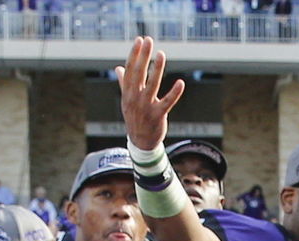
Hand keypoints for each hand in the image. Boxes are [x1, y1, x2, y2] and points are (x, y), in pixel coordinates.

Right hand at [116, 37, 184, 152]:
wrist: (140, 142)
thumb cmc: (135, 118)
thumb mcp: (127, 100)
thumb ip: (124, 83)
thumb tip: (118, 68)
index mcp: (128, 93)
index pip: (130, 70)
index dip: (134, 54)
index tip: (139, 40)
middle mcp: (135, 98)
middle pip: (139, 73)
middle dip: (143, 56)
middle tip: (148, 40)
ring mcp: (146, 107)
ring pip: (152, 84)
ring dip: (157, 69)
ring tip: (161, 54)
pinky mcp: (158, 115)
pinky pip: (167, 102)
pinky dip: (174, 93)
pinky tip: (180, 82)